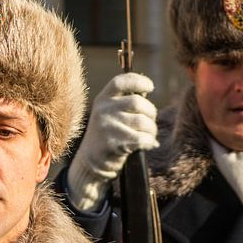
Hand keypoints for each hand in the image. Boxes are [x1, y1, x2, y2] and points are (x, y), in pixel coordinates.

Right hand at [67, 72, 157, 210]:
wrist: (91, 160)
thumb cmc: (108, 133)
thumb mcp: (109, 112)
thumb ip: (125, 101)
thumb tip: (148, 92)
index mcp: (103, 98)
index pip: (121, 81)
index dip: (139, 81)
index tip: (150, 87)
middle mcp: (103, 109)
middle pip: (138, 102)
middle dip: (151, 112)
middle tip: (150, 122)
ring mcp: (107, 126)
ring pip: (143, 122)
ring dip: (152, 130)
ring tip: (149, 135)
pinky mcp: (113, 143)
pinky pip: (141, 139)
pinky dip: (149, 142)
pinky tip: (147, 144)